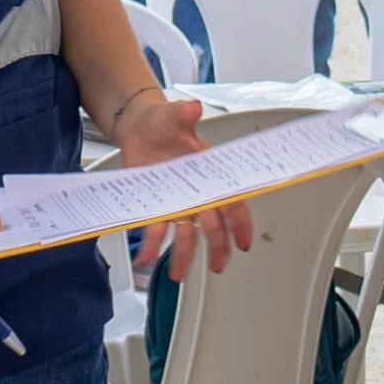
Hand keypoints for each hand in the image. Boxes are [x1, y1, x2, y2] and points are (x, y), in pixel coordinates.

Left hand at [103, 86, 254, 279]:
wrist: (139, 127)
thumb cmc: (162, 122)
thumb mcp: (172, 116)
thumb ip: (183, 114)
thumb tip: (192, 108)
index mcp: (208, 172)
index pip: (231, 200)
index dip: (240, 222)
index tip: (244, 241)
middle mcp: (195, 192)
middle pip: (212, 225)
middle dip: (217, 247)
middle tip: (218, 266)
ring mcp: (177, 202)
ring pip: (186, 235)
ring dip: (184, 256)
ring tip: (178, 275)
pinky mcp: (157, 206)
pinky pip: (156, 230)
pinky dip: (151, 246)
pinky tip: (146, 259)